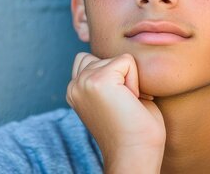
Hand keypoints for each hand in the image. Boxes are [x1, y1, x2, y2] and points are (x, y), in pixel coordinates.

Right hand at [66, 52, 165, 172]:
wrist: (134, 154)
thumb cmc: (134, 130)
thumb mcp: (114, 96)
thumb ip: (108, 76)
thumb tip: (120, 55)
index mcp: (75, 90)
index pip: (94, 60)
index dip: (115, 78)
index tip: (118, 105)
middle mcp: (74, 85)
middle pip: (105, 57)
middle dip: (122, 76)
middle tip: (125, 105)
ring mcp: (83, 82)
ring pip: (117, 59)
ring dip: (130, 79)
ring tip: (127, 103)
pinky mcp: (97, 81)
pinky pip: (127, 61)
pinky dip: (135, 80)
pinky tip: (131, 101)